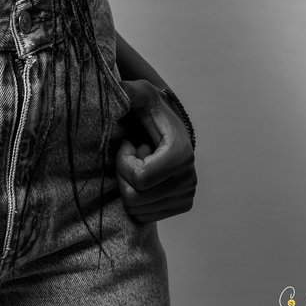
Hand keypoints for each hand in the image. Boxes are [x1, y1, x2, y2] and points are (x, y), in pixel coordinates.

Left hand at [114, 80, 196, 222]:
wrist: (168, 126)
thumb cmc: (149, 109)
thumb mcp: (138, 94)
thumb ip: (127, 91)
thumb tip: (116, 89)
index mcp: (181, 154)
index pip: (140, 178)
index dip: (123, 162)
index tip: (129, 143)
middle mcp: (189, 179)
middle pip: (136, 198)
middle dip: (123, 175)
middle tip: (132, 155)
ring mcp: (186, 195)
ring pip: (138, 210)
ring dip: (130, 185)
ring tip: (139, 163)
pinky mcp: (181, 205)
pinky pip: (144, 216)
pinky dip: (136, 198)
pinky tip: (143, 177)